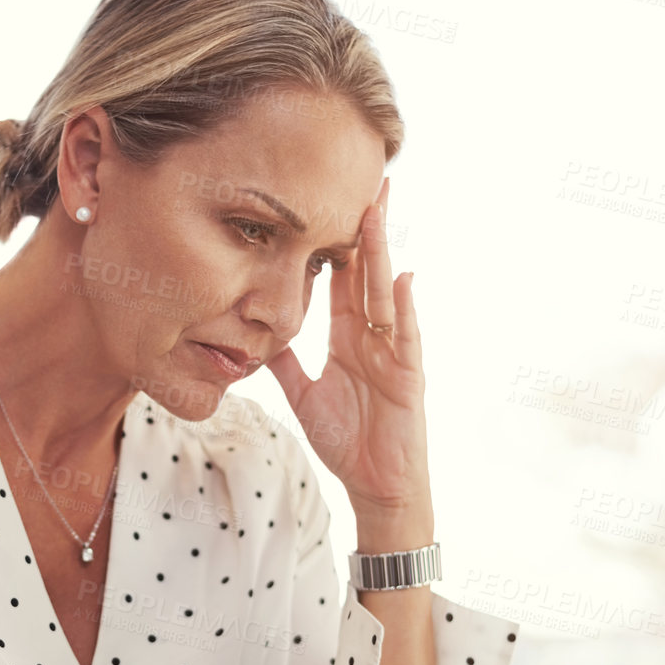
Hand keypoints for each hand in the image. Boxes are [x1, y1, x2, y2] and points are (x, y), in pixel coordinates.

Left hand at [264, 176, 433, 523]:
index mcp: (348, 336)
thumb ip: (284, 363)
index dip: (337, 239)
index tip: (331, 198)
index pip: (342, 277)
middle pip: (367, 271)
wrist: (375, 486)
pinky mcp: (409, 377)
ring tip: (377, 210)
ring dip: (380, 252)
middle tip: (366, 178)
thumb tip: (255, 336)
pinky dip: (403, 309)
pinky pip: (405, 337)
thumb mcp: (303, 395)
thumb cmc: (347, 441)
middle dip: (366, 227)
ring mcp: (393, 352)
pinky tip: (402, 278)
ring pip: (384, 292)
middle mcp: (373, 335)